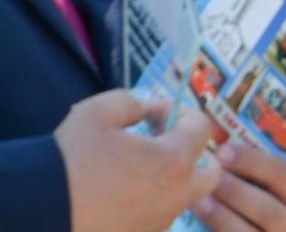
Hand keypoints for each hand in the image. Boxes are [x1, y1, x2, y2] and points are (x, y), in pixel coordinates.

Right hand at [56, 91, 221, 231]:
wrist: (39, 210)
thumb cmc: (70, 159)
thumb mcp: (97, 111)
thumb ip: (131, 102)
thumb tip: (147, 109)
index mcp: (173, 161)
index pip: (202, 128)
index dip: (181, 113)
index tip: (156, 114)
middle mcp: (175, 196)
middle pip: (210, 173)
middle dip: (196, 154)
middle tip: (166, 145)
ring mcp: (159, 222)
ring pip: (182, 198)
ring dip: (170, 180)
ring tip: (134, 171)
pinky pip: (156, 217)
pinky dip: (148, 203)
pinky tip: (120, 196)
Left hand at [191, 142, 285, 230]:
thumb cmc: (261, 209)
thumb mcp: (271, 190)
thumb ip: (258, 173)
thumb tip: (223, 143)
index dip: (253, 161)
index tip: (222, 151)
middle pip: (269, 209)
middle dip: (235, 191)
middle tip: (207, 178)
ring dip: (220, 214)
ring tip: (199, 198)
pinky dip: (215, 229)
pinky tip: (199, 214)